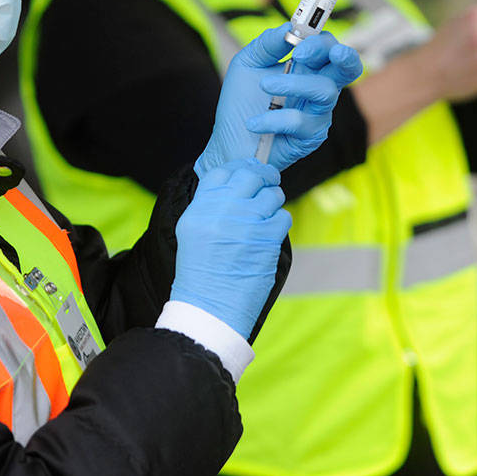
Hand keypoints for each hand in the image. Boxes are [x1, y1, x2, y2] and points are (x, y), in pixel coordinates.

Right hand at [172, 159, 292, 339]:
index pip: (222, 172)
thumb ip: (211, 206)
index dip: (239, 169)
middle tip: (268, 182)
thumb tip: (237, 186)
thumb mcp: (193, 233)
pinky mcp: (267, 238)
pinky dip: (280, 223)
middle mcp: (222, 210)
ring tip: (268, 215)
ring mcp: (246, 222)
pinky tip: (271, 234)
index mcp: (200, 208)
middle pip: (250, 176)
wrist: (209, 307)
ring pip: (272, 195)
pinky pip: (283, 217)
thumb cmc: (201, 274)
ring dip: (274, 201)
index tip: (249, 172)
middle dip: (264, 177)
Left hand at [196, 23, 362, 175]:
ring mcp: (319, 113)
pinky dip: (272, 119)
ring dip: (292, 84)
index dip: (320, 41)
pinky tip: (253, 124)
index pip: (329, 47)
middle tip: (306, 54)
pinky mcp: (312, 136)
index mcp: (307, 68)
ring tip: (264, 87)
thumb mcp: (247, 64)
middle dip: (341, 56)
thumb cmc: (241, 104)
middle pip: (349, 67)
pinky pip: (300, 121)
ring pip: (325, 91)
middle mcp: (318, 88)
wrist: (230, 143)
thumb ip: (268, 44)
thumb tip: (289, 28)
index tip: (298, 43)